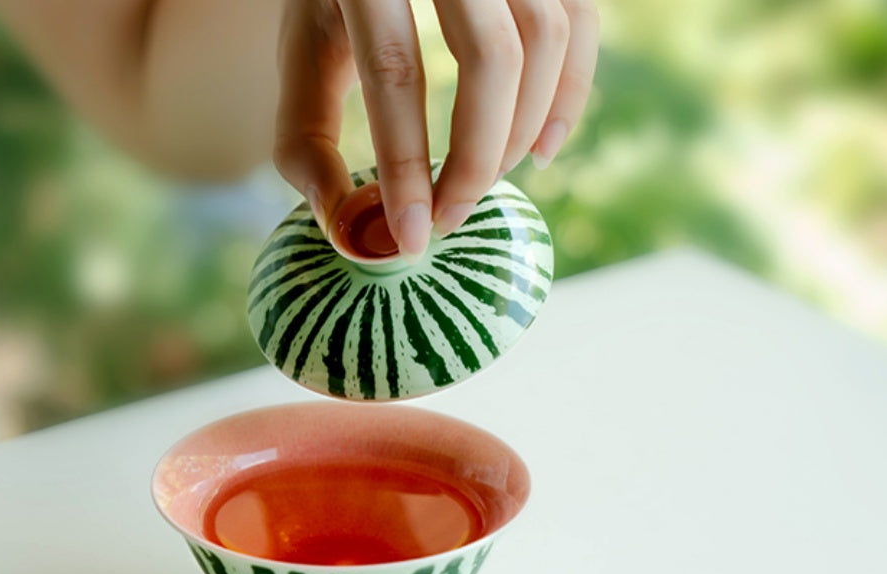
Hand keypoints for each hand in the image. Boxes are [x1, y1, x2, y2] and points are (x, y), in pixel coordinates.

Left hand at [274, 0, 598, 259]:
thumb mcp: (305, 48)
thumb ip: (307, 137)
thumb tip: (349, 229)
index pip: (395, 69)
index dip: (406, 164)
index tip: (413, 237)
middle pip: (489, 60)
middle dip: (476, 161)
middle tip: (450, 219)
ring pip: (545, 42)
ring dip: (522, 134)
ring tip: (482, 182)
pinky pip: (581, 24)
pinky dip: (570, 97)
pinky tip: (539, 152)